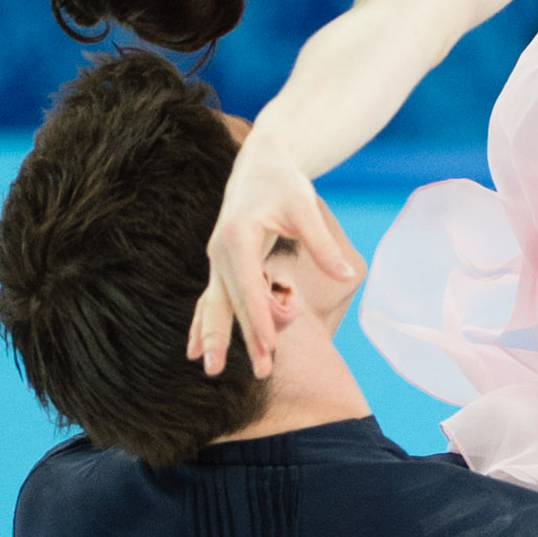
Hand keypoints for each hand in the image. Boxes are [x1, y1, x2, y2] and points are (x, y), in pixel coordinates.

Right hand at [190, 131, 358, 379]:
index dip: (260, 318)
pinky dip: (202, 324)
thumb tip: (344, 273)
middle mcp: (221, 251)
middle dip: (243, 338)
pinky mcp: (220, 265)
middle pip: (231, 302)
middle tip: (259, 372)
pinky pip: (209, 300)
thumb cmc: (283, 183)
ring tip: (212, 371)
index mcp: (239, 236)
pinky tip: (194, 350)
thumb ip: (320, 244)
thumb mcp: (304, 207)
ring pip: (216, 305)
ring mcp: (217, 260)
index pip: (250, 286)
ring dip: (217, 338)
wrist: (258, 164)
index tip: (269, 346)